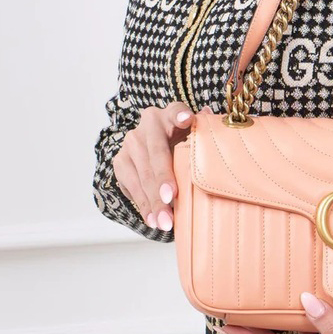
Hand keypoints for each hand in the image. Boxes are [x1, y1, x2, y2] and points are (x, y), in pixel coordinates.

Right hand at [112, 102, 212, 229]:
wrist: (152, 147)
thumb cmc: (182, 143)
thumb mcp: (195, 135)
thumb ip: (204, 130)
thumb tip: (211, 117)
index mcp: (168, 115)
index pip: (176, 111)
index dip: (181, 116)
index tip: (187, 120)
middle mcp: (146, 127)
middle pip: (155, 153)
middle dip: (162, 179)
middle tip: (172, 199)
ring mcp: (130, 145)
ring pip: (141, 175)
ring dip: (152, 201)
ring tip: (164, 221)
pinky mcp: (121, 163)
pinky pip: (131, 187)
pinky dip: (143, 205)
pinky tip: (152, 219)